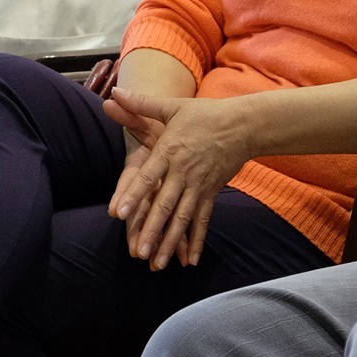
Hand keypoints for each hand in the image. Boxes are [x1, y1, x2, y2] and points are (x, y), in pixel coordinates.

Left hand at [103, 88, 254, 269]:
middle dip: (151, 229)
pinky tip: (189, 261)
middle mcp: (183, 172)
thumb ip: (141, 105)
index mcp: (170, 151)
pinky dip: (197, 241)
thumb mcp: (172, 107)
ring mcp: (199, 185)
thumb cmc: (204, 115)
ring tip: (157, 263)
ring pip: (182, 218)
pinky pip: (203, 221)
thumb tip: (113, 93)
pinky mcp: (211, 193)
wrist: (243, 124)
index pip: (148, 177)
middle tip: (139, 251)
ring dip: (170, 241)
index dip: (134, 195)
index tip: (119, 213)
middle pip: (165, 205)